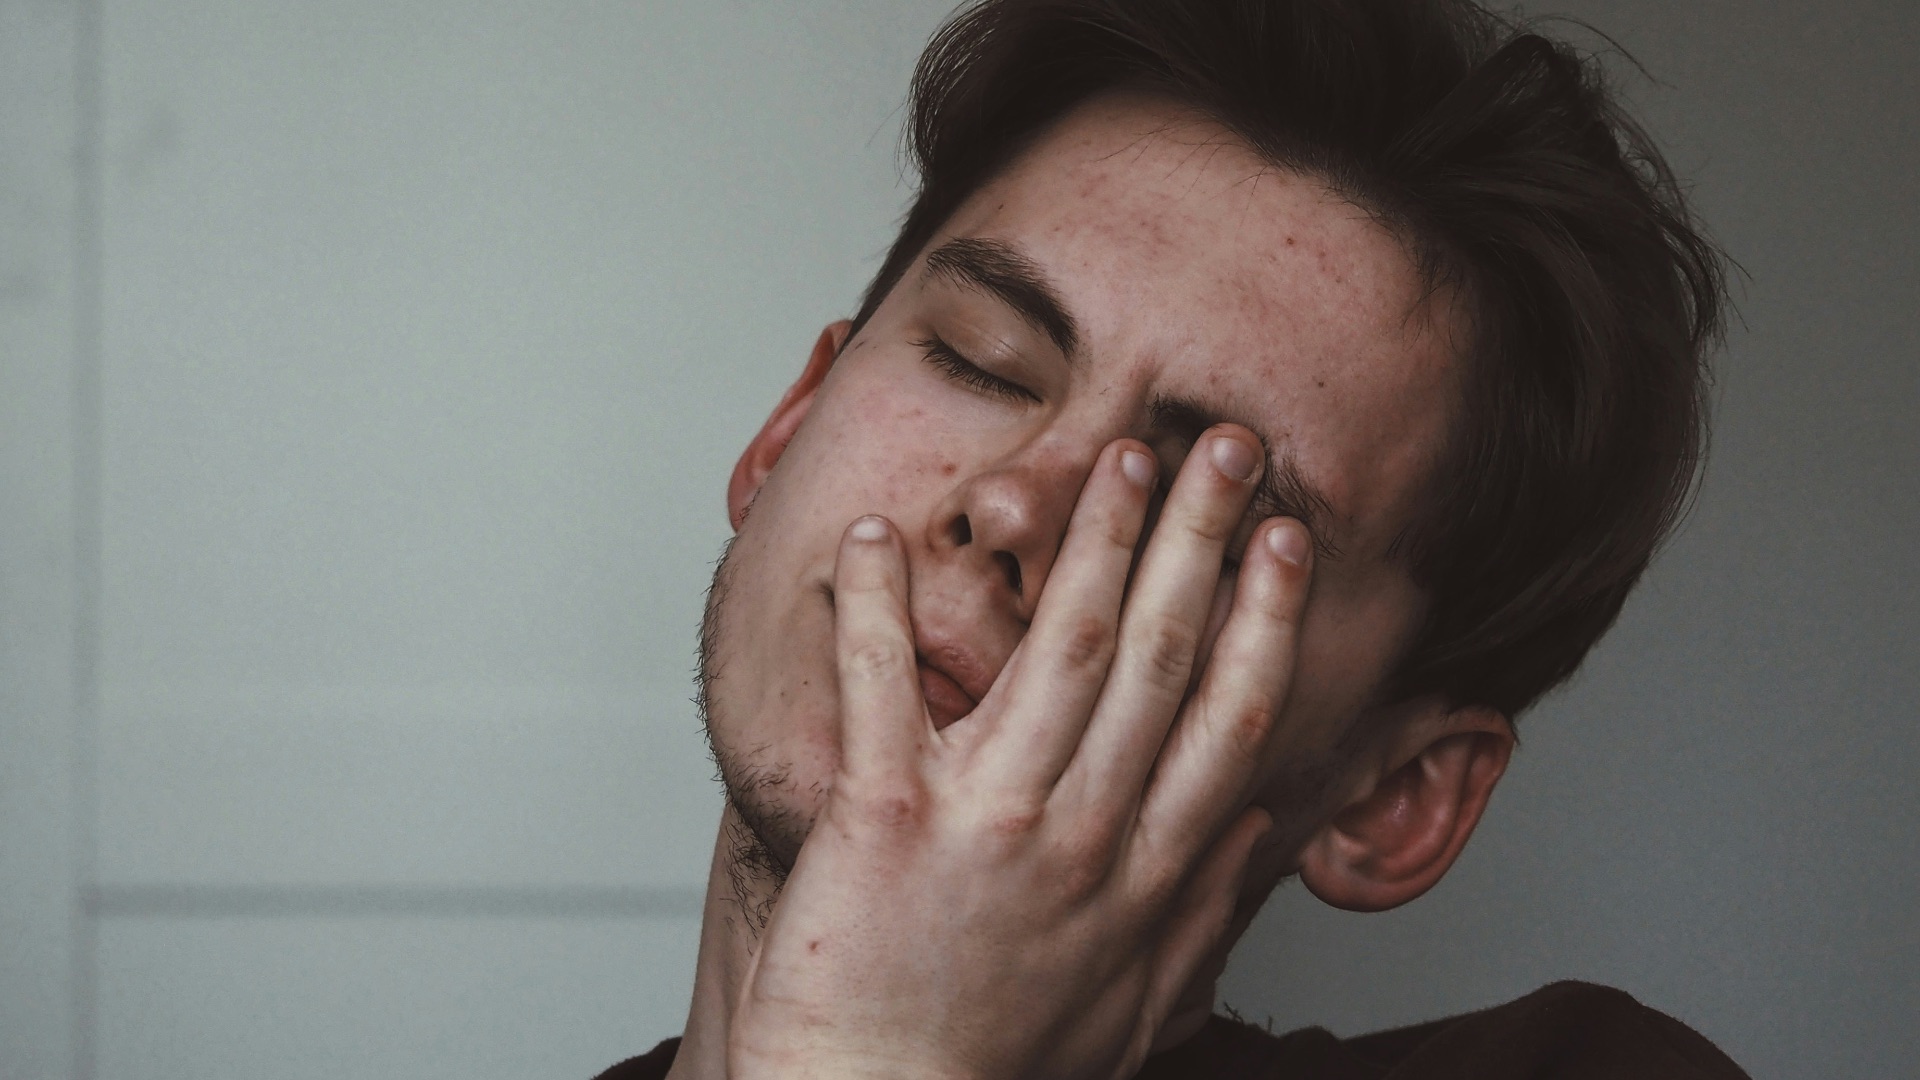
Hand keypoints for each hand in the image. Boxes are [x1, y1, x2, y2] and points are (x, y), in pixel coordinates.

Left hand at [728, 427, 1313, 1079]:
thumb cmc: (994, 1067)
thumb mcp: (1132, 1009)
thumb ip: (1198, 914)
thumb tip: (1255, 831)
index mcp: (1143, 873)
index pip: (1227, 719)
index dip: (1262, 618)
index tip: (1284, 541)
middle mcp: (1080, 833)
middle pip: (1160, 658)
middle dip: (1198, 539)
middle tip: (1224, 447)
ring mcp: (986, 821)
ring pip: (1058, 651)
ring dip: (1092, 542)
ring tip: (1117, 457)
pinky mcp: (883, 820)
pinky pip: (883, 689)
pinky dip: (876, 608)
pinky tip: (880, 534)